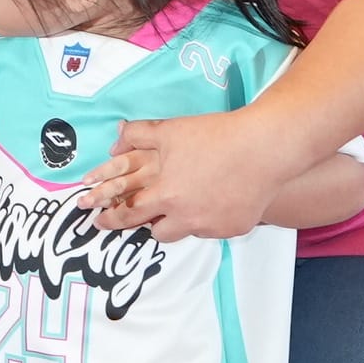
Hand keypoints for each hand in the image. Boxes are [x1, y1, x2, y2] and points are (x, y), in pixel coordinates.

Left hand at [83, 111, 277, 241]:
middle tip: (133, 222)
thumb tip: (116, 140)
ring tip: (178, 207)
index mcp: (165, 193)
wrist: (263, 148)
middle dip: (140, 226)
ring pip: (182, 232)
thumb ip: (138, 135)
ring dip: (175, 222)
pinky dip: (207, 219)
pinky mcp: (232, 229)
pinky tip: (212, 201)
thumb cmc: (216, 136)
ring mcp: (210, 226)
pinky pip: (211, 230)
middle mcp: (185, 216)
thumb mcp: (171, 130)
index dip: (111, 216)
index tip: (100, 219)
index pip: (128, 212)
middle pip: (153, 231)